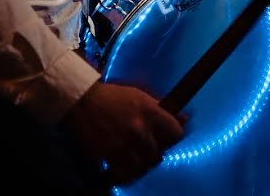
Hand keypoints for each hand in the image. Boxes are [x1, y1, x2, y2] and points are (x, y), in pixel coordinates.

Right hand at [63, 81, 185, 185]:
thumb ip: (162, 109)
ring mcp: (124, 143)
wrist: (84, 101)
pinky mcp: (109, 154)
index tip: (168, 138)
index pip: (176, 133)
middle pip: (159, 153)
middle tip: (150, 149)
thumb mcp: (141, 96)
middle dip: (156, 152)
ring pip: (144, 166)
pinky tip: (128, 168)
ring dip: (143, 164)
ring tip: (139, 159)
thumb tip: (185, 119)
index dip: (174, 138)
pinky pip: (126, 173)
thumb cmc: (115, 97)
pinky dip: (129, 173)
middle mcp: (139, 129)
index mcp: (150, 111)